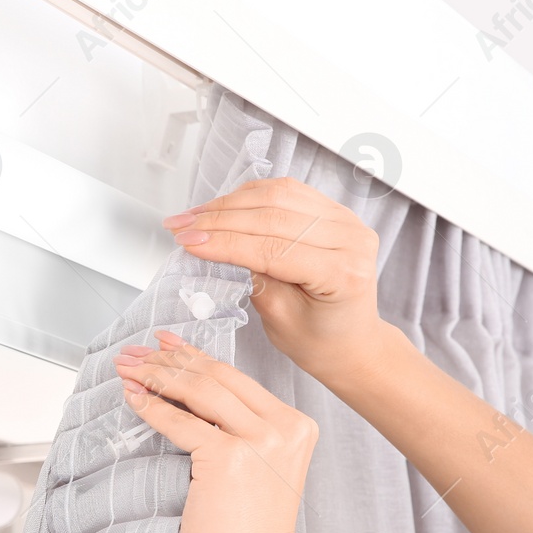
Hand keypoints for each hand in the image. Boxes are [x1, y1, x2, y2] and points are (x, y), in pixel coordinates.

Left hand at [113, 330, 314, 532]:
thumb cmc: (250, 532)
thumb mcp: (258, 467)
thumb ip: (238, 429)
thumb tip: (186, 390)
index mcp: (295, 424)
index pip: (236, 378)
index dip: (195, 356)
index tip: (166, 344)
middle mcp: (282, 426)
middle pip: (216, 375)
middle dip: (169, 359)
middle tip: (137, 352)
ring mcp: (259, 440)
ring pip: (198, 390)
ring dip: (156, 375)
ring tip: (129, 369)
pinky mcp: (229, 458)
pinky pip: (179, 422)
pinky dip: (151, 407)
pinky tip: (133, 397)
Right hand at [162, 177, 386, 383]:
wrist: (351, 341)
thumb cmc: (321, 341)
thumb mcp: (280, 321)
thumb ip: (254, 280)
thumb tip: (217, 244)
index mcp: (343, 273)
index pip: (273, 248)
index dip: (225, 242)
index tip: (187, 242)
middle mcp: (351, 238)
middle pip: (274, 215)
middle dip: (219, 220)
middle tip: (180, 227)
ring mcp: (346, 219)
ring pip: (278, 195)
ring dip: (229, 203)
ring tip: (194, 216)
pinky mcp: (334, 211)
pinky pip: (287, 191)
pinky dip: (250, 196)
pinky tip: (222, 206)